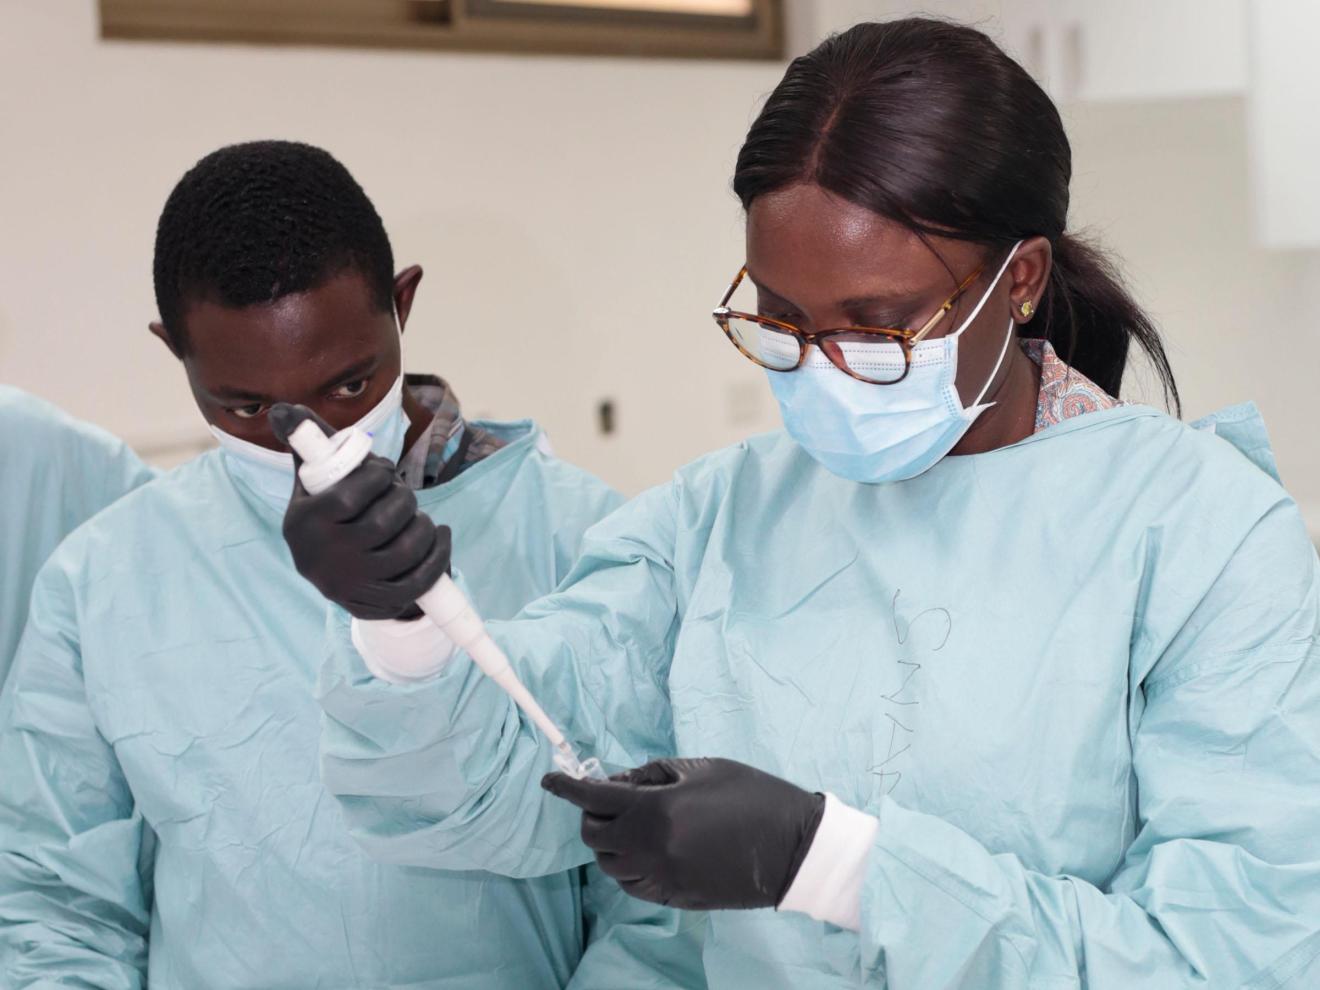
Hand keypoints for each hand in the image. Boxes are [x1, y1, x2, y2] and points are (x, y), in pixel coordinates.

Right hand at [271, 404, 450, 620]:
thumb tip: (284, 409)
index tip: (384, 470)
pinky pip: (419, 580)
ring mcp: (350, 584)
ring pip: (405, 550)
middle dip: (403, 500)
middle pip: (383, 523)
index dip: (377, 476)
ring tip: (420, 517)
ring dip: (423, 526)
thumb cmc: (328, 513)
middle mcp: (322, 558)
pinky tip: (439, 536)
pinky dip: (438, 554)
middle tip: (403, 494)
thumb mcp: (313, 481)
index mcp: (302, 523)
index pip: (350, 496)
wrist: (334, 574)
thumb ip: (307, 442)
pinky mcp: (375, 603)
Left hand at [542, 757, 824, 910]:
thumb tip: (618, 783)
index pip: (594, 798)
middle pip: (595, 837)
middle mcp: (652, 847)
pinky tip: (646, 850)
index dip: (566, 786)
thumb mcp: (704, 768)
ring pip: (610, 866)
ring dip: (610, 843)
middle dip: (593, 815)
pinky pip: (633, 886)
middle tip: (611, 799)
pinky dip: (628, 867)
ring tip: (632, 825)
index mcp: (657, 809)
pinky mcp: (676, 897)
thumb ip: (654, 774)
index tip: (551, 779)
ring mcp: (663, 878)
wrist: (794, 846)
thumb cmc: (753, 795)